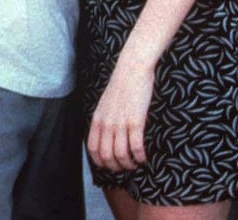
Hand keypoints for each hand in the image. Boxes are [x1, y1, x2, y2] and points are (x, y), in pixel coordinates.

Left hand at [87, 58, 153, 172]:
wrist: (131, 69)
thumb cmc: (120, 86)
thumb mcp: (105, 103)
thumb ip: (103, 119)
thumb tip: (105, 136)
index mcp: (97, 118)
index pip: (93, 148)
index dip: (100, 162)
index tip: (110, 166)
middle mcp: (106, 123)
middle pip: (106, 156)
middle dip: (116, 167)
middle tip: (125, 167)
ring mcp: (120, 123)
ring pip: (121, 155)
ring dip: (129, 165)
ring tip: (136, 164)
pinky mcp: (135, 121)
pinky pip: (136, 148)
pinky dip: (140, 157)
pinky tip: (144, 158)